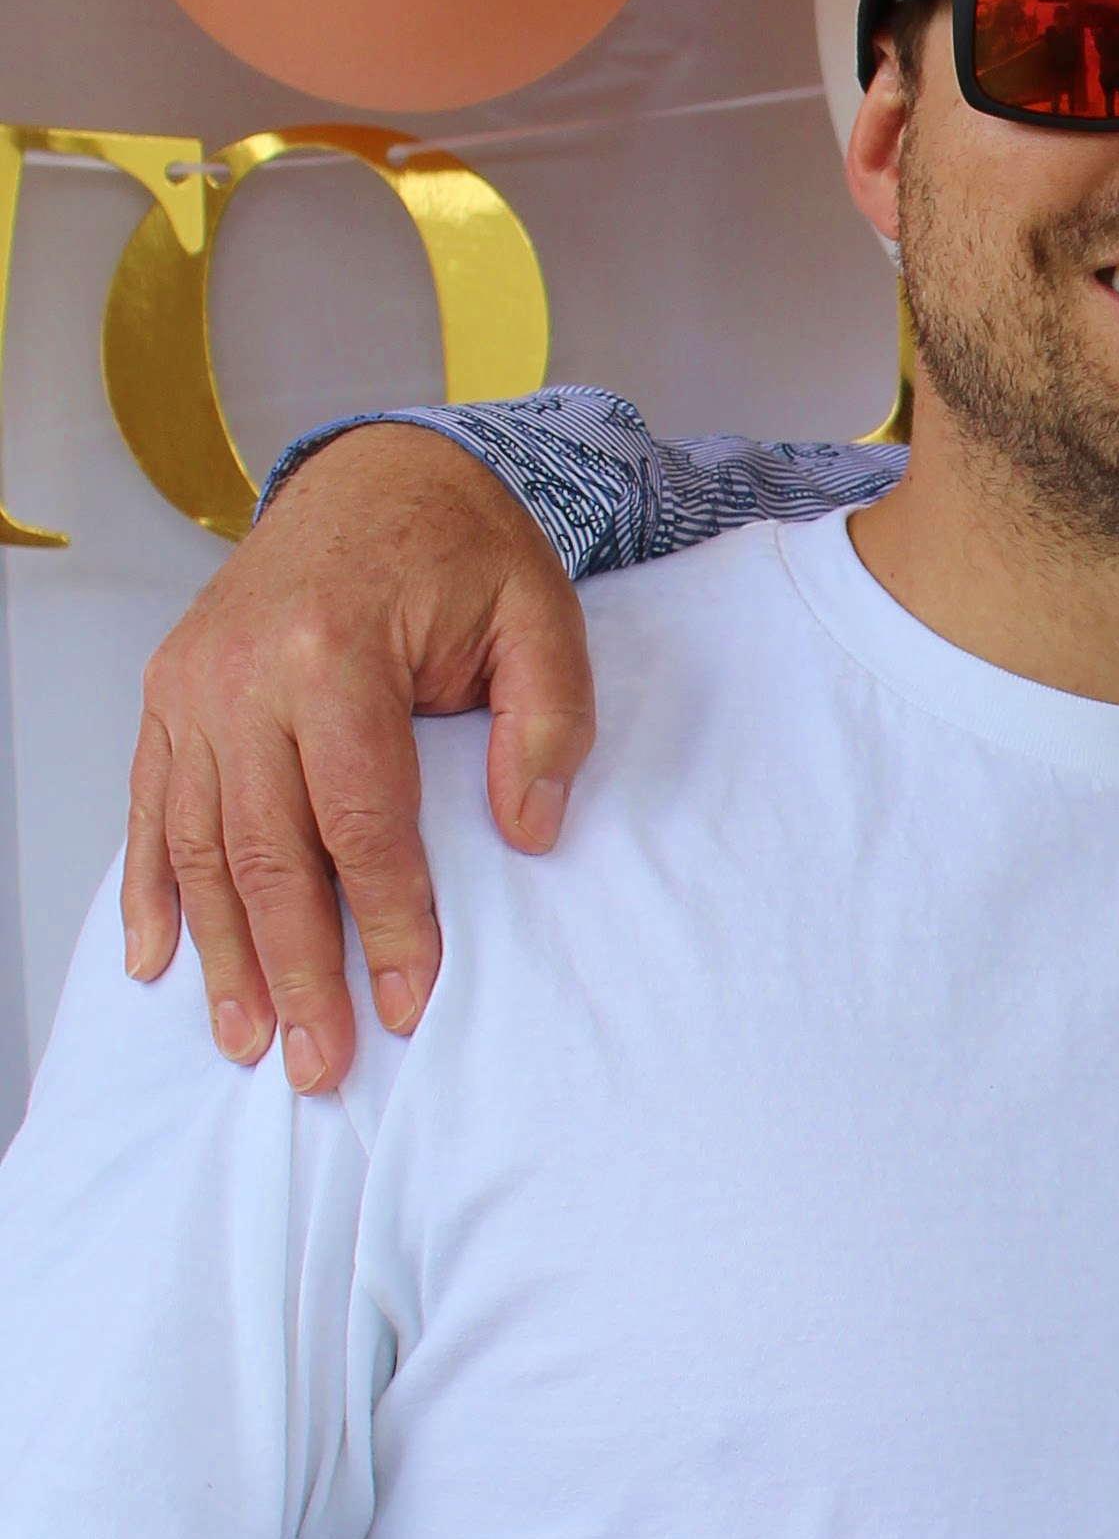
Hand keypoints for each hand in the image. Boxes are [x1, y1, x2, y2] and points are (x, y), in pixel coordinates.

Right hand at [124, 421, 594, 1095]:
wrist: (378, 474)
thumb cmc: (465, 552)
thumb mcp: (543, 620)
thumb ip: (547, 728)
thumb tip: (529, 835)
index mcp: (333, 656)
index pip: (361, 823)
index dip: (386, 924)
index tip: (410, 1005)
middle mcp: (242, 677)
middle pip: (265, 854)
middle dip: (295, 970)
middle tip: (320, 1064)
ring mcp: (193, 686)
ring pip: (197, 846)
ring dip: (221, 955)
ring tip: (249, 1041)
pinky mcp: (171, 694)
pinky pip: (152, 806)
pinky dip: (151, 889)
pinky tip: (159, 963)